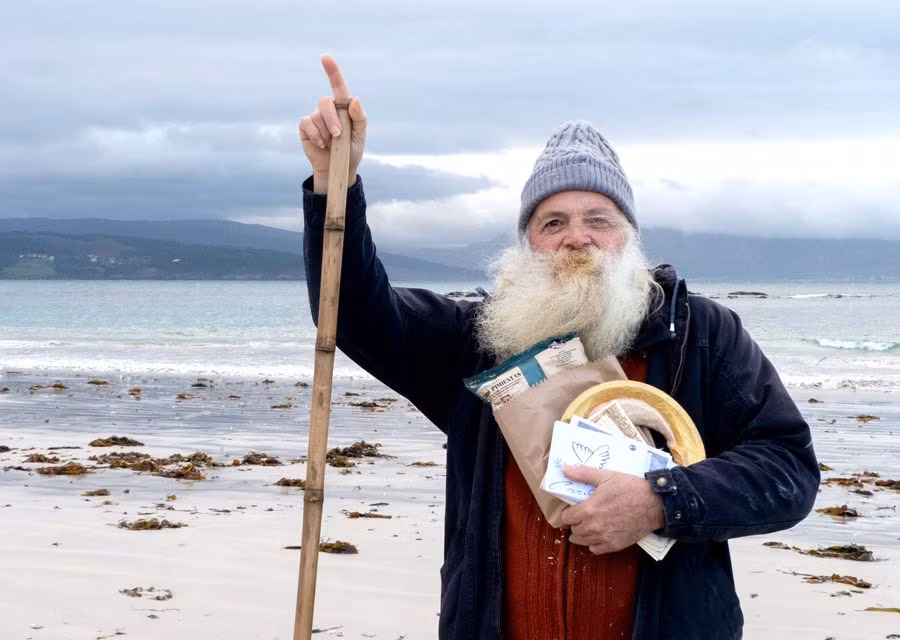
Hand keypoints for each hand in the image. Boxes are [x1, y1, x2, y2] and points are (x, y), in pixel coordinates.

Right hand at [298, 54, 366, 193]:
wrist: (338, 169)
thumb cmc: (350, 151)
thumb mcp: (360, 136)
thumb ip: (360, 118)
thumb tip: (355, 100)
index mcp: (343, 108)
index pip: (337, 86)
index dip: (332, 71)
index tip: (325, 57)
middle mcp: (328, 110)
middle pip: (326, 103)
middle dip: (332, 119)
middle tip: (338, 135)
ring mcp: (315, 118)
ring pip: (317, 116)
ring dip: (326, 132)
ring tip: (331, 143)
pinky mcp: (305, 128)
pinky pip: (308, 125)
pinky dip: (316, 136)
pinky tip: (321, 144)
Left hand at [559, 465, 665, 554]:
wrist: (654, 504)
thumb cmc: (630, 488)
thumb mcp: (606, 476)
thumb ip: (583, 474)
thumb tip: (564, 468)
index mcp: (588, 510)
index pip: (566, 518)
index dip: (568, 513)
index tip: (572, 510)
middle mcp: (594, 527)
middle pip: (574, 530)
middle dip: (575, 523)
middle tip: (581, 516)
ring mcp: (604, 538)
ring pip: (582, 541)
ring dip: (582, 534)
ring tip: (587, 526)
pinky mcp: (615, 545)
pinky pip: (595, 550)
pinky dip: (593, 544)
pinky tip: (598, 535)